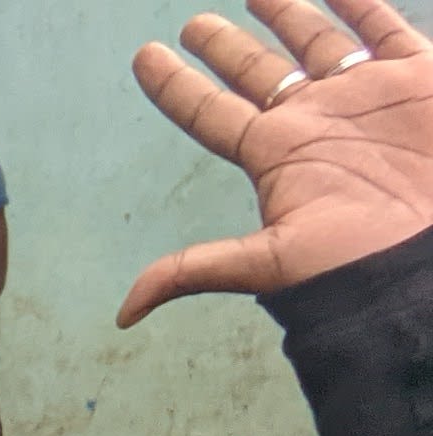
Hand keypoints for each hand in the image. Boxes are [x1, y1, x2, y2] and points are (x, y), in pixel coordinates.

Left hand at [122, 0, 432, 325]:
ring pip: (317, 44)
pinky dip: (361, 2)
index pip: (209, 111)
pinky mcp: (416, 79)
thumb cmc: (353, 261)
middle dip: (227, 48)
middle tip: (194, 24)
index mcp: (274, 153)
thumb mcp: (266, 265)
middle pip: (259, 72)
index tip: (142, 56)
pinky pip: (384, 28)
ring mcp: (363, 96)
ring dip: (287, 16)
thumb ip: (195, 269)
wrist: (429, 254)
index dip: (175, 85)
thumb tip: (124, 313)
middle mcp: (314, 120)